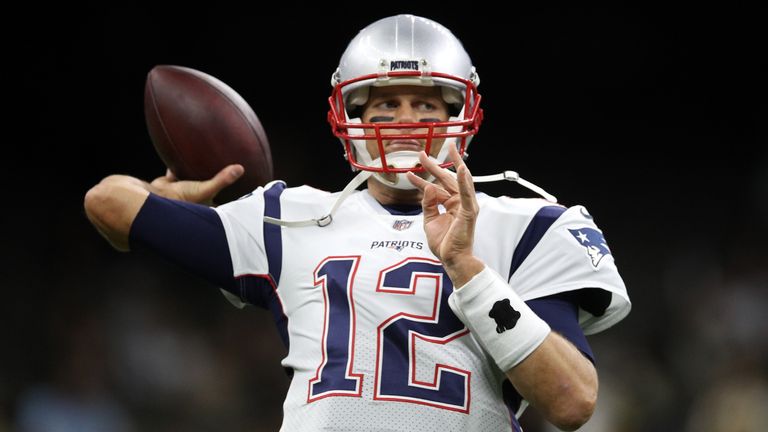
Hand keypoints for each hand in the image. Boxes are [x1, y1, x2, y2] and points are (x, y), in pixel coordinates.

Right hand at [149, 164, 243, 204]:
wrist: (151, 197)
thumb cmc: (180, 200)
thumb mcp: (205, 189)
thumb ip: (222, 180)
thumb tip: (240, 169)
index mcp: (206, 208)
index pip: (223, 205)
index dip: (231, 200)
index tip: (243, 193)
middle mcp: (195, 202)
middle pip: (208, 191)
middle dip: (215, 185)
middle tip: (227, 173)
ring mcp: (182, 193)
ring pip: (193, 182)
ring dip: (197, 175)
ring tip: (207, 165)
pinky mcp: (170, 184)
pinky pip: (176, 173)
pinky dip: (178, 167)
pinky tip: (182, 156)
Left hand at [406, 147, 483, 286]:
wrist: (452, 259)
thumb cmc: (444, 243)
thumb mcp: (429, 220)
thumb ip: (428, 203)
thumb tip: (427, 186)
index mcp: (450, 204)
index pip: (434, 187)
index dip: (421, 179)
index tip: (409, 171)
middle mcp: (459, 202)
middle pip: (445, 179)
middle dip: (434, 165)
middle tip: (422, 153)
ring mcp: (466, 205)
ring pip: (459, 180)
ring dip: (454, 164)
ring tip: (450, 149)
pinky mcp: (469, 211)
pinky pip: (467, 193)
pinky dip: (463, 180)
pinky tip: (461, 168)